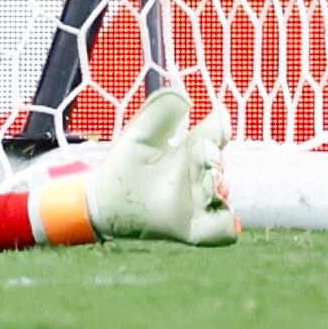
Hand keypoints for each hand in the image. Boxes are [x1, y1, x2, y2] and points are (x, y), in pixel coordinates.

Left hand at [75, 85, 238, 246]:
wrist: (102, 203)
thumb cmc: (122, 167)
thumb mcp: (139, 135)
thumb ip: (160, 112)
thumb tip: (188, 98)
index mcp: (190, 153)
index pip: (215, 137)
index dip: (219, 128)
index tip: (216, 122)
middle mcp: (198, 178)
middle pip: (220, 165)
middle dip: (213, 157)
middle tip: (202, 152)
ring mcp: (198, 205)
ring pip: (223, 195)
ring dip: (217, 186)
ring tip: (203, 181)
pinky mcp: (192, 230)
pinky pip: (222, 231)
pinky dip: (225, 224)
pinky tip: (215, 213)